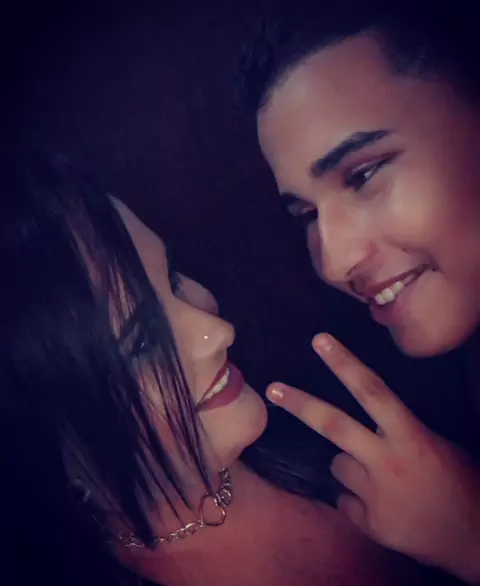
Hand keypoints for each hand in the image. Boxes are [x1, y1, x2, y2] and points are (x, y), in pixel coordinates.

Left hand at [267, 334, 479, 582]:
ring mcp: (375, 495)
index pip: (372, 390)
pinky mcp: (369, 524)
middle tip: (272, 389)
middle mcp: (387, 462)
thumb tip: (362, 415)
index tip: (319, 340)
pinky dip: (356, 499)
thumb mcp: (432, 444)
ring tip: (380, 480)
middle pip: (333, 425)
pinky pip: (345, 500)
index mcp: (410, 436)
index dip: (344, 363)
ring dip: (348, 467)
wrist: (475, 540)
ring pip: (337, 466)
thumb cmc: (458, 481)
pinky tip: (382, 506)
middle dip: (300, 405)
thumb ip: (396, 430)